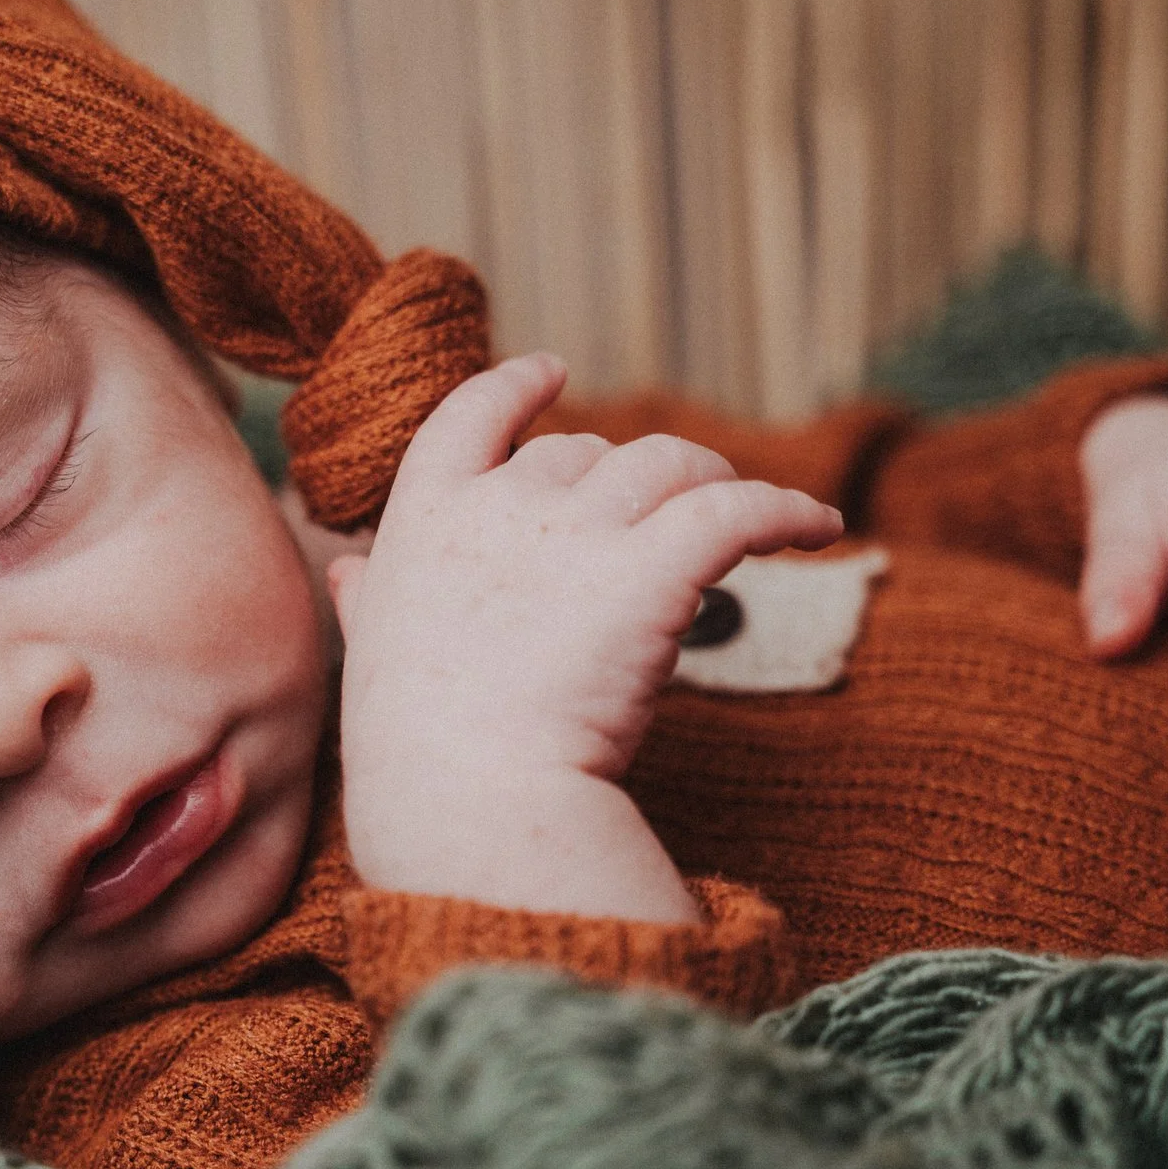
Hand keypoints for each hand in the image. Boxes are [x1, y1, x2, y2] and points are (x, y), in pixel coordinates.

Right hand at [327, 353, 842, 921]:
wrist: (468, 798)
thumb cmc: (416, 747)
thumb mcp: (371, 653)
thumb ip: (368, 599)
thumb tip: (348, 571)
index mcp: (425, 521)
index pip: (467, 417)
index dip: (514, 388)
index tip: (549, 370)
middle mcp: (501, 508)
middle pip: (585, 452)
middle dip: (627, 476)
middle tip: (667, 514)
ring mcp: (576, 535)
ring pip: (668, 465)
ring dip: (711, 478)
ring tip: (748, 511)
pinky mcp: (652, 571)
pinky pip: (738, 511)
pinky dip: (787, 509)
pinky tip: (819, 525)